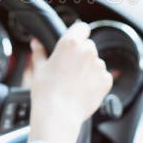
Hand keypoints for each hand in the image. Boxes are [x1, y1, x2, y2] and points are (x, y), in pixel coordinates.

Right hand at [27, 22, 112, 142]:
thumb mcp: (39, 68)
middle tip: (68, 68)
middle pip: (88, 46)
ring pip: (95, 61)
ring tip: (74, 82)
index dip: (77, 33)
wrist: (58, 115)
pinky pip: (102, 76)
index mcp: (70, 43)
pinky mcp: (106, 80)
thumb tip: (36, 42)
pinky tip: (82, 89)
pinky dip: (95, 81)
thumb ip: (39, 51)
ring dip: (88, 68)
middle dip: (81, 54)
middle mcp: (88, 51)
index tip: (74, 41)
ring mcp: (99, 66)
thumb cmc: (46, 92)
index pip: (81, 27)